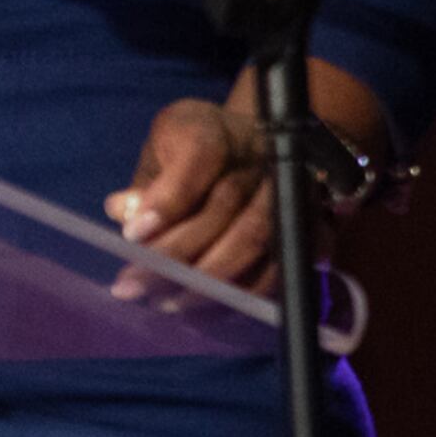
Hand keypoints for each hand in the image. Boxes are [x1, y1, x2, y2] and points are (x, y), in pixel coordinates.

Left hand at [105, 95, 279, 299]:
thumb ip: (145, 182)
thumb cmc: (191, 152)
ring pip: (257, 239)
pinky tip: (205, 308)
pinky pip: (280, 266)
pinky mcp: (309, 227)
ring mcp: (292, 191)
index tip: (132, 235)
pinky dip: (242, 293)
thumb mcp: (160, 153)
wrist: (251, 151)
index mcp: (218, 128)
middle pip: (226, 205)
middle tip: (135, 285)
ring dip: (210, 279)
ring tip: (166, 302)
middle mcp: (261, 156)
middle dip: (178, 253)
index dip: (168, 198)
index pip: (200, 155)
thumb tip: (126, 212)